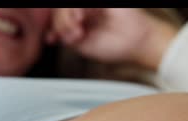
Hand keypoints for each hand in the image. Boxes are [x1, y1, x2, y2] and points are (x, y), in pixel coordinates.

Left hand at [47, 8, 178, 70]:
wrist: (135, 42)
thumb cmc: (115, 46)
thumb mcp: (84, 48)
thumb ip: (67, 38)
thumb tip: (52, 34)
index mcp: (80, 25)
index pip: (59, 22)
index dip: (52, 28)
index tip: (51, 39)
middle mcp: (84, 13)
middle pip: (59, 12)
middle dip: (59, 24)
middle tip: (70, 35)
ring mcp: (90, 6)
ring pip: (65, 6)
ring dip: (65, 18)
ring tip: (77, 29)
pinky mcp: (99, 1)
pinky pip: (78, 2)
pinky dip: (74, 9)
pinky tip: (80, 18)